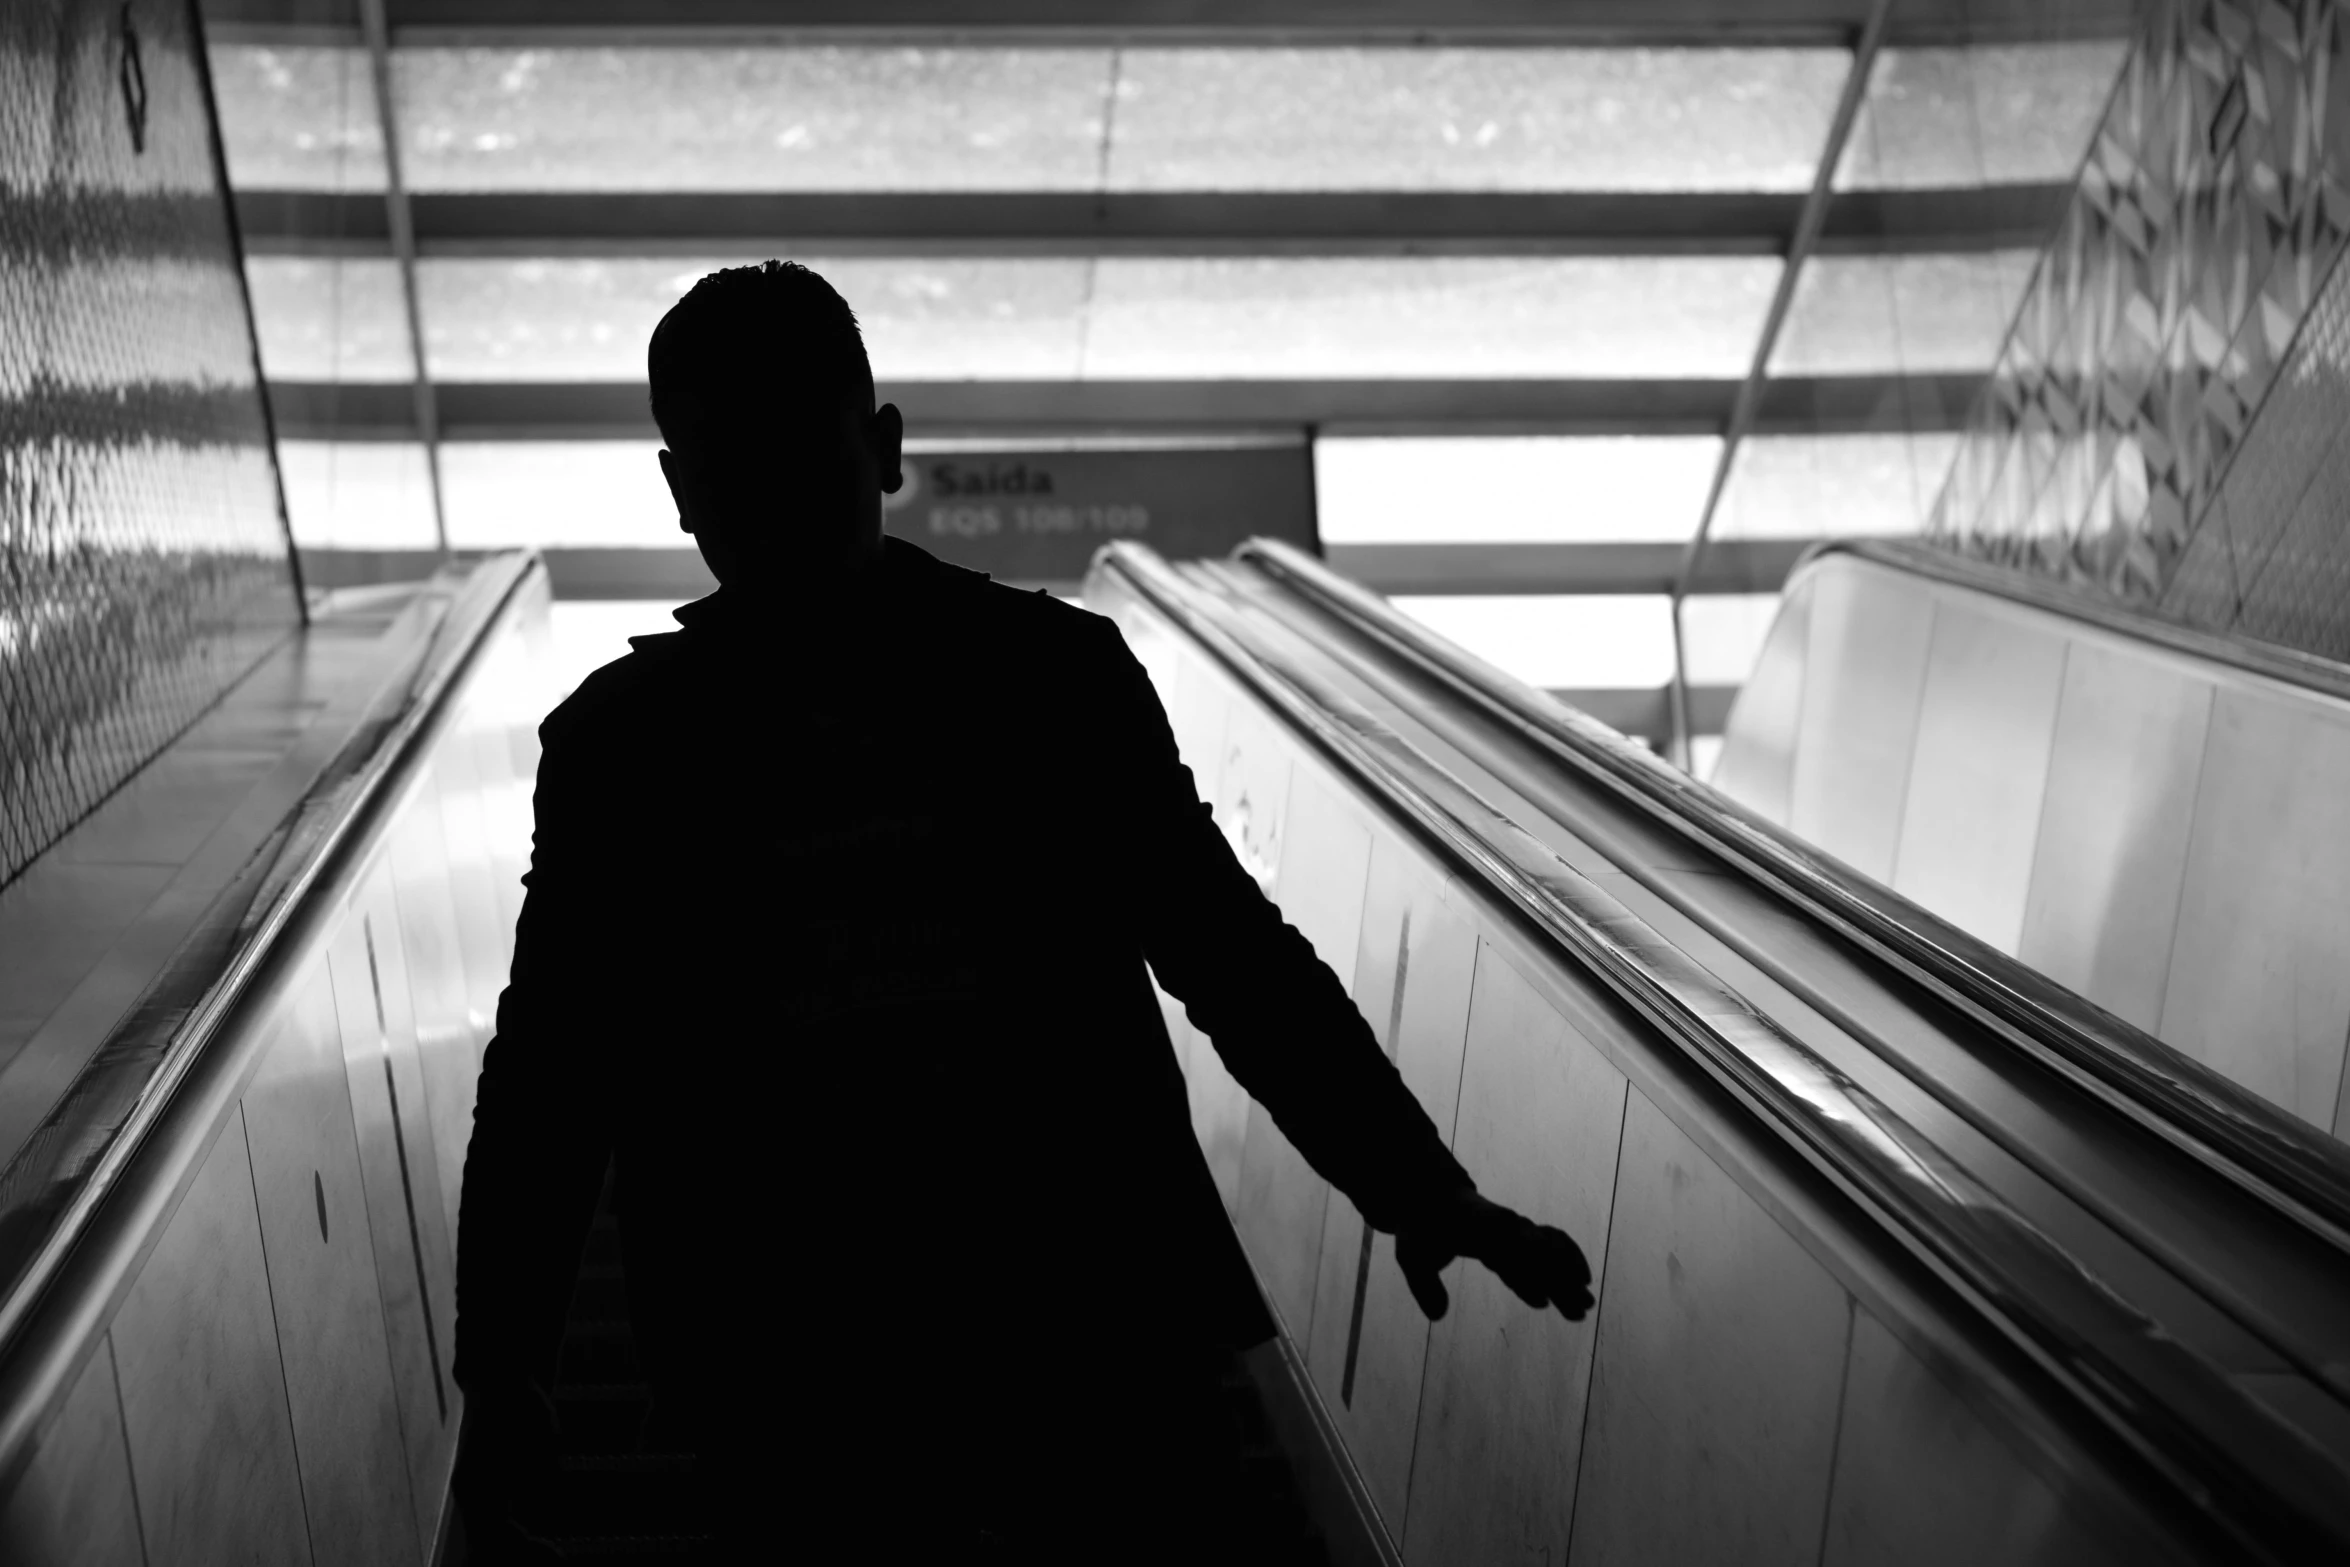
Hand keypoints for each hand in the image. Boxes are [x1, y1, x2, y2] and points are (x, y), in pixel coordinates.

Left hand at [1395, 1190, 1593, 1322]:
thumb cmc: (1420, 1226)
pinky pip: (1545, 1250)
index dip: (1531, 1269)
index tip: (1546, 1298)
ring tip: (1582, 1308)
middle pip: (1540, 1251)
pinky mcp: (1515, 1239)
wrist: (1429, 1196)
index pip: (1513, 1247)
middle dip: (1562, 1277)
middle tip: (1582, 1306)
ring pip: (1549, 1251)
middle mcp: (1504, 1228)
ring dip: (1567, 1276)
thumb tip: (1438, 1315)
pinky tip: (1562, 1296)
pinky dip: (1559, 1267)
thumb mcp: (1411, 1255)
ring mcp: (1512, 1232)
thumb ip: (1424, 1285)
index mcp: (1481, 1227)